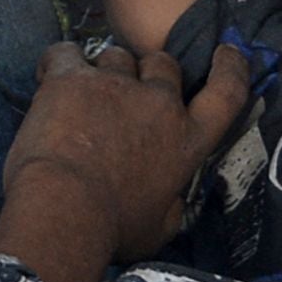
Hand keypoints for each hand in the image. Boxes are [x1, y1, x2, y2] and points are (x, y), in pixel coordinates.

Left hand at [0, 39, 253, 281]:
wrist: (64, 209)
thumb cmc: (113, 229)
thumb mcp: (159, 229)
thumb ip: (171, 205)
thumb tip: (173, 199)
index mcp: (187, 141)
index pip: (226, 92)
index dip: (231, 68)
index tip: (226, 52)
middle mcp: (159, 104)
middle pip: (163, 64)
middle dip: (148, 72)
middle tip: (127, 93)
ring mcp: (116, 85)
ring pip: (116, 56)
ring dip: (105, 71)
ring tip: (84, 95)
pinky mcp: (72, 78)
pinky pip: (66, 53)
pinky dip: (59, 61)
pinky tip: (50, 77)